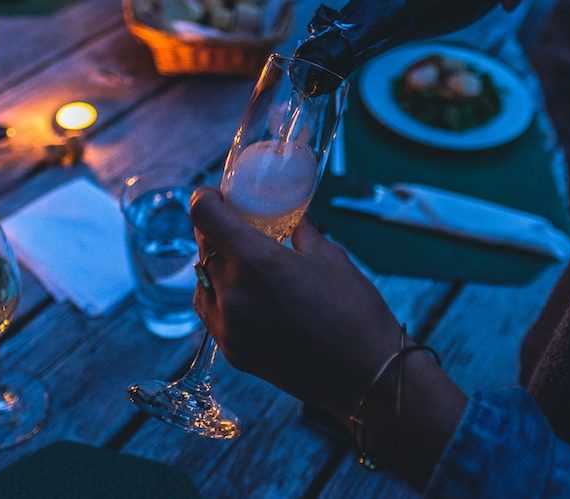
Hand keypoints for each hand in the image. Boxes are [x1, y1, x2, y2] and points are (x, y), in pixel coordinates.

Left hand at [190, 187, 466, 488]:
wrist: (367, 375)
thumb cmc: (355, 310)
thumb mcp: (329, 256)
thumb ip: (298, 232)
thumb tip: (288, 217)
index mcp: (255, 261)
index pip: (204, 216)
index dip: (204, 199)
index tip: (213, 195)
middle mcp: (232, 293)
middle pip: (203, 248)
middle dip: (214, 231)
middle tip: (234, 225)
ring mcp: (228, 326)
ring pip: (202, 282)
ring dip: (215, 266)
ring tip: (242, 263)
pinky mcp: (233, 351)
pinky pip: (211, 313)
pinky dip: (220, 297)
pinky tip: (245, 294)